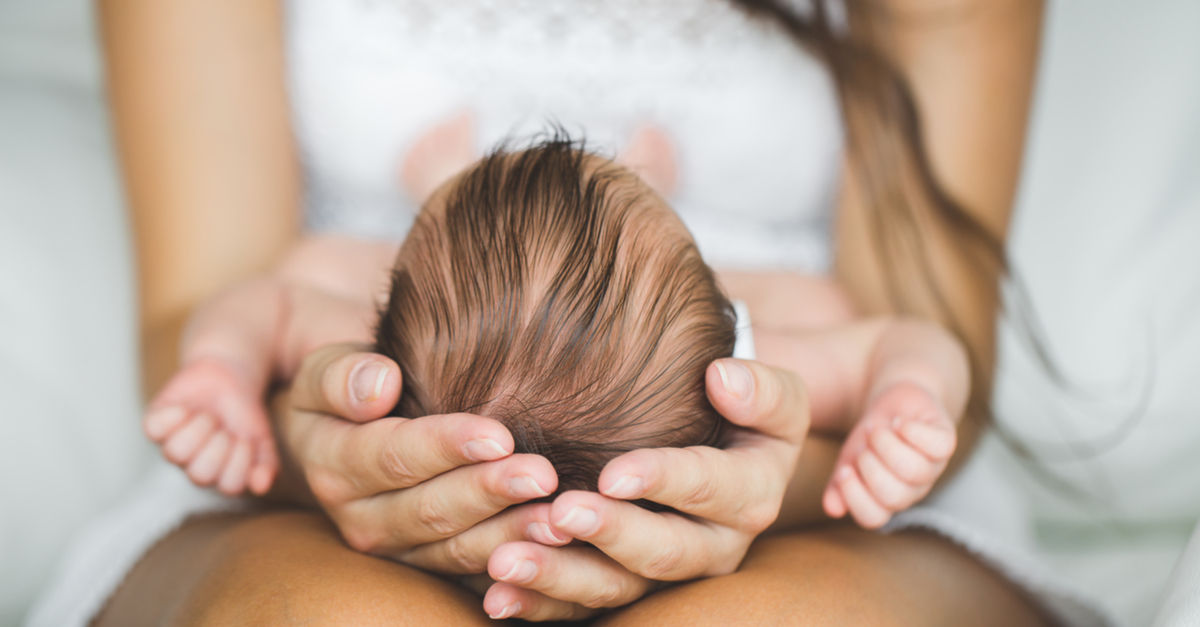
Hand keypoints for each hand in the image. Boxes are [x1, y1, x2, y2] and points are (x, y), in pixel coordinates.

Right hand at [276, 343, 570, 573]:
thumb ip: (341, 376)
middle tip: (543, 476)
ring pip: (457, 550)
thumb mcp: (324, 370)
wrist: (347, 429)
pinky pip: (475, 572)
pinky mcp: (431, 565)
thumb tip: (379, 385)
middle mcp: (362, 519)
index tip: (499, 436)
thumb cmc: (348, 387)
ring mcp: (399, 549)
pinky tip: (556, 547)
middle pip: (432, 511)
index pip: (395, 456)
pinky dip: (516, 563)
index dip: (447, 447)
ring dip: (511, 536)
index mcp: (334, 466)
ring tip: (558, 518)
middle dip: (490, 493)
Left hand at [476, 359, 810, 620]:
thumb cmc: (742, 411)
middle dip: (610, 535)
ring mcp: (667, 575)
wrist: (730, 448)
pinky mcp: (627, 588)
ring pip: (618, 589)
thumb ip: (761, 389)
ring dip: (560, 577)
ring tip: (507, 560)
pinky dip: (539, 603)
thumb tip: (723, 377)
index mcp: (749, 496)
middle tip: (560, 512)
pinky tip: (498, 594)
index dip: (663, 481)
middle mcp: (714, 547)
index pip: (709, 489)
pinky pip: (583, 608)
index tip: (612, 473)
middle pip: (663, 552)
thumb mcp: (773, 398)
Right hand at [823, 380, 956, 528]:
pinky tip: (899, 422)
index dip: (855, 497)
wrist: (894, 405)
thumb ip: (838, 485)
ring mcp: (931, 467)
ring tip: (877, 429)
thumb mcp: (848, 460)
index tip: (844, 470)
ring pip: (915, 471)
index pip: (873, 517)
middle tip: (864, 445)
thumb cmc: (870, 439)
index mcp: (885, 499)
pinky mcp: (945, 442)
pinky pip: (939, 446)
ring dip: (888, 445)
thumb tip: (832, 509)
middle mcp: (911, 489)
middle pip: (895, 496)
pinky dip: (914, 431)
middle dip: (871, 467)